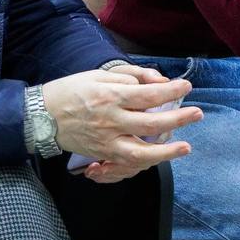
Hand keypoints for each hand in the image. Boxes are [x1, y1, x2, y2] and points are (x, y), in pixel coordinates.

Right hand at [43, 67, 202, 181]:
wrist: (42, 115)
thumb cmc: (72, 90)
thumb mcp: (99, 75)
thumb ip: (130, 78)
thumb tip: (157, 84)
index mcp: (110, 97)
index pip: (148, 96)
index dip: (171, 92)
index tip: (186, 86)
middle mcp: (110, 121)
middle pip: (150, 124)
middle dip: (178, 119)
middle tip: (197, 114)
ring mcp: (106, 142)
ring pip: (140, 153)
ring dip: (166, 153)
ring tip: (186, 148)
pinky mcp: (102, 154)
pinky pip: (126, 164)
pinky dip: (145, 163)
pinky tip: (161, 158)